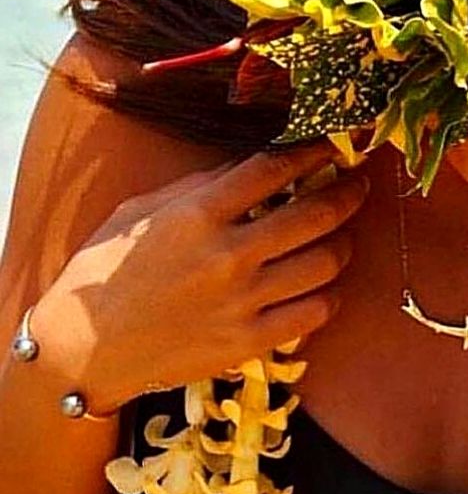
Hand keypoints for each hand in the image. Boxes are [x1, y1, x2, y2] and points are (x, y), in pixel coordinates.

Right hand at [30, 141, 368, 412]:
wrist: (82, 349)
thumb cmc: (106, 271)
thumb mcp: (142, 211)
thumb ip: (201, 186)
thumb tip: (257, 165)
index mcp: (197, 214)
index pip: (276, 168)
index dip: (315, 150)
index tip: (335, 144)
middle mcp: (227, 256)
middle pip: (316, 214)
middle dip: (349, 192)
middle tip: (359, 184)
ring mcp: (242, 303)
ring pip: (325, 263)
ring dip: (342, 243)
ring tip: (340, 236)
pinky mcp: (249, 343)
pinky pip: (314, 313)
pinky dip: (328, 295)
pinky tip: (321, 285)